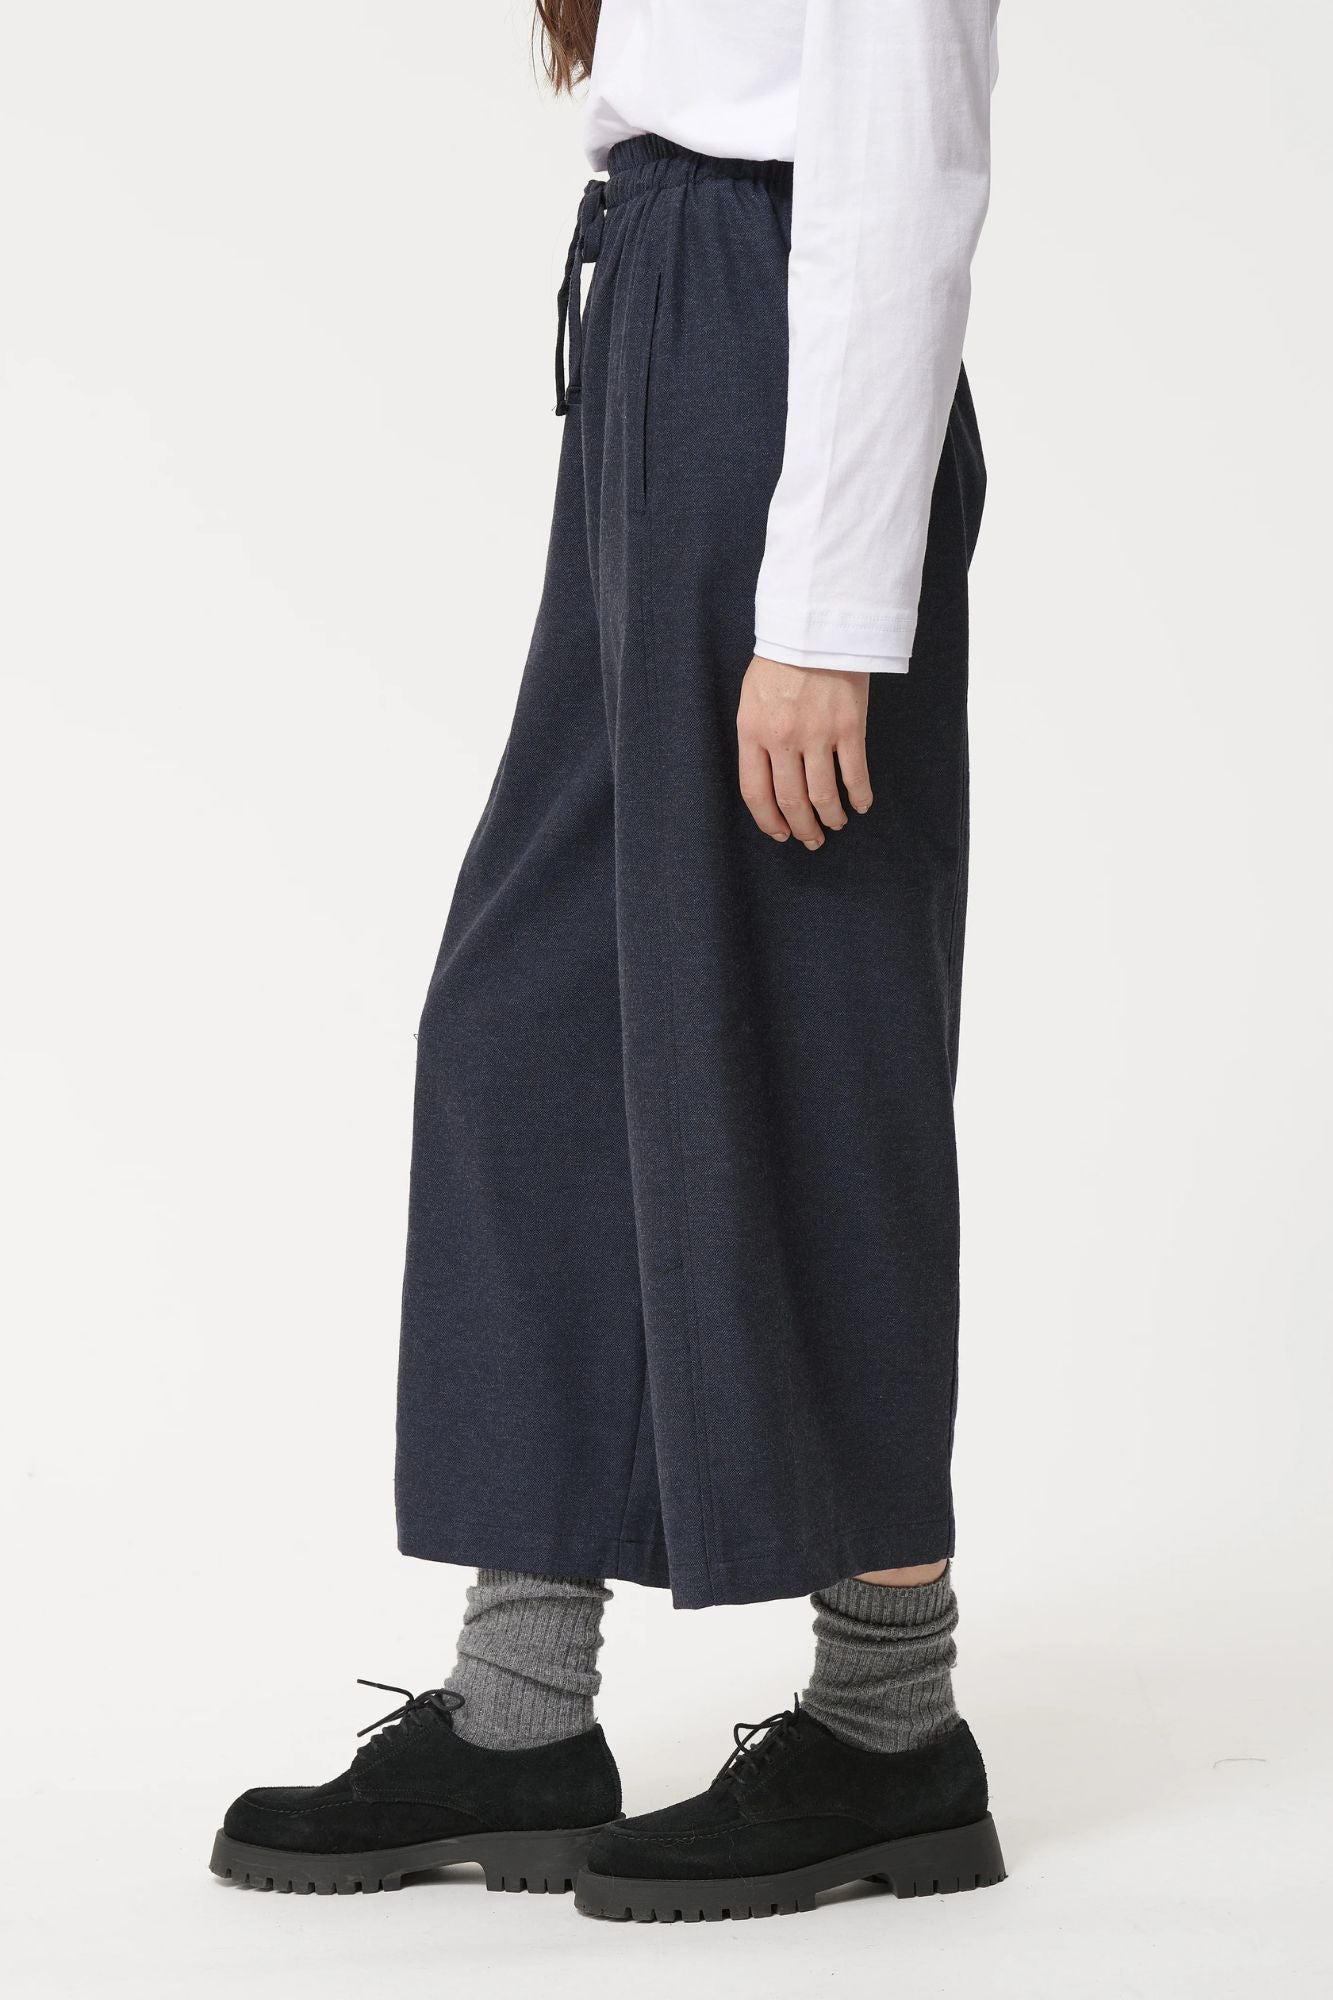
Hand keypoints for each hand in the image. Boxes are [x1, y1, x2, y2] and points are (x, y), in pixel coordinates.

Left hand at [736, 656, 872, 848]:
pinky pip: (855, 774)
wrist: (816, 625)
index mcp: (753, 732)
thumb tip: (767, 778)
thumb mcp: (752, 698)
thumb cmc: (781, 660)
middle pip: (791, 800)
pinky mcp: (849, 727)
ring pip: (823, 795)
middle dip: (801, 828)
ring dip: (830, 817)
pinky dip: (859, 796)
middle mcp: (783, 739)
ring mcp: (817, 734)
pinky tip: (860, 805)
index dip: (768, 821)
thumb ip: (756, 736)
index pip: (756, 793)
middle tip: (810, 838)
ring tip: (834, 824)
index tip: (779, 833)